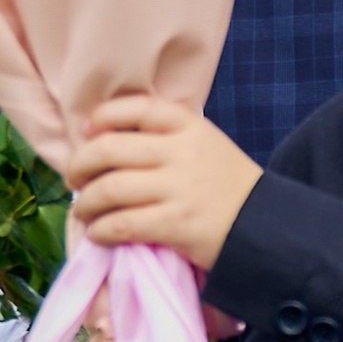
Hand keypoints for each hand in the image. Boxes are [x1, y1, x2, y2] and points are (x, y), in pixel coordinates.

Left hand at [67, 93, 260, 268]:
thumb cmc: (229, 188)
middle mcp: (182, 152)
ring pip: (111, 189)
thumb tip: (108, 140)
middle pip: (110, 149)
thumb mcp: (206, 145)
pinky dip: (102, 230)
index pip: (137, 107)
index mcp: (189, 127)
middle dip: (81, 165)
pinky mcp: (177, 224)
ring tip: (84, 211)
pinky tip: (100, 234)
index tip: (88, 131)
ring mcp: (179, 189)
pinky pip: (123, 224)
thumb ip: (167, 138)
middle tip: (75, 179)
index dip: (103, 117)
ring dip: (86, 203)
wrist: (267, 227)